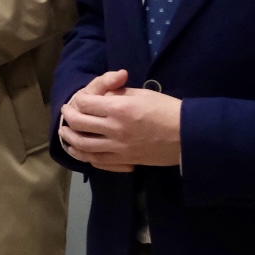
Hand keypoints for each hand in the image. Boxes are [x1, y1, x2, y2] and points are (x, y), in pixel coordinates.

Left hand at [58, 69, 182, 169]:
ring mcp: (118, 148)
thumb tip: (102, 95)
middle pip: (79, 125)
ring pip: (84, 146)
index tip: (75, 100)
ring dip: (70, 139)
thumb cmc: (167, 110)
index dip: (77, 101)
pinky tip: (81, 152)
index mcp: (118, 109)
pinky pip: (98, 161)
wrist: (189, 136)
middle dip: (68, 118)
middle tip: (66, 113)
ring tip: (65, 134)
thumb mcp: (142, 94)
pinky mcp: (125, 160)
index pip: (85, 104)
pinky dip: (85, 156)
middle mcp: (114, 129)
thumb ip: (118, 94)